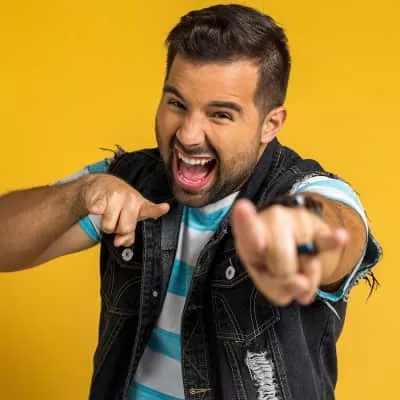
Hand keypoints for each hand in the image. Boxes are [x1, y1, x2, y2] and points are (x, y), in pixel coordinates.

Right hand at [82, 174, 169, 246]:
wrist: (101, 185)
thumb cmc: (119, 203)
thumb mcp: (129, 217)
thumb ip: (128, 234)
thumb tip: (120, 242)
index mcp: (140, 205)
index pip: (151, 209)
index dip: (158, 209)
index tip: (165, 207)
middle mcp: (130, 199)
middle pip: (124, 228)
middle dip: (117, 230)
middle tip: (116, 220)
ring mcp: (115, 196)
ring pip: (108, 226)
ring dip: (105, 224)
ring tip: (107, 214)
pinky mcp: (100, 196)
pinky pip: (96, 211)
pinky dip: (95, 210)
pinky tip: (97, 207)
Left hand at [231, 199, 347, 305]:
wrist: (291, 242)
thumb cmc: (271, 262)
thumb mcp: (265, 280)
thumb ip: (277, 289)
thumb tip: (303, 283)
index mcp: (250, 236)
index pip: (248, 231)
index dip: (245, 221)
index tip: (242, 207)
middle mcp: (270, 220)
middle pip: (281, 262)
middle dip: (283, 277)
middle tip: (281, 271)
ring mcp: (295, 220)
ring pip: (305, 262)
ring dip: (306, 274)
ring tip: (297, 266)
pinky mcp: (318, 228)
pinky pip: (327, 239)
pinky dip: (334, 240)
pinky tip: (341, 237)